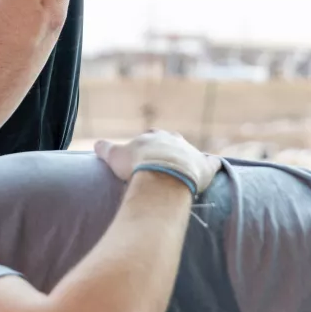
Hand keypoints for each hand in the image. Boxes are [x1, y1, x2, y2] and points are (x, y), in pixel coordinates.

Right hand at [94, 130, 220, 193]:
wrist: (162, 175)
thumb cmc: (137, 164)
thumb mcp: (115, 156)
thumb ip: (105, 148)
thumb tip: (96, 144)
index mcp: (153, 136)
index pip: (150, 136)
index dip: (147, 145)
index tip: (144, 155)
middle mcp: (174, 140)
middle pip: (171, 141)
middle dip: (167, 150)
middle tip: (162, 163)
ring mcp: (190, 152)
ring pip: (190, 152)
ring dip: (187, 159)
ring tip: (183, 170)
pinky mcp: (205, 166)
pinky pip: (212, 163)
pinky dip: (213, 165)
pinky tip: (214, 167)